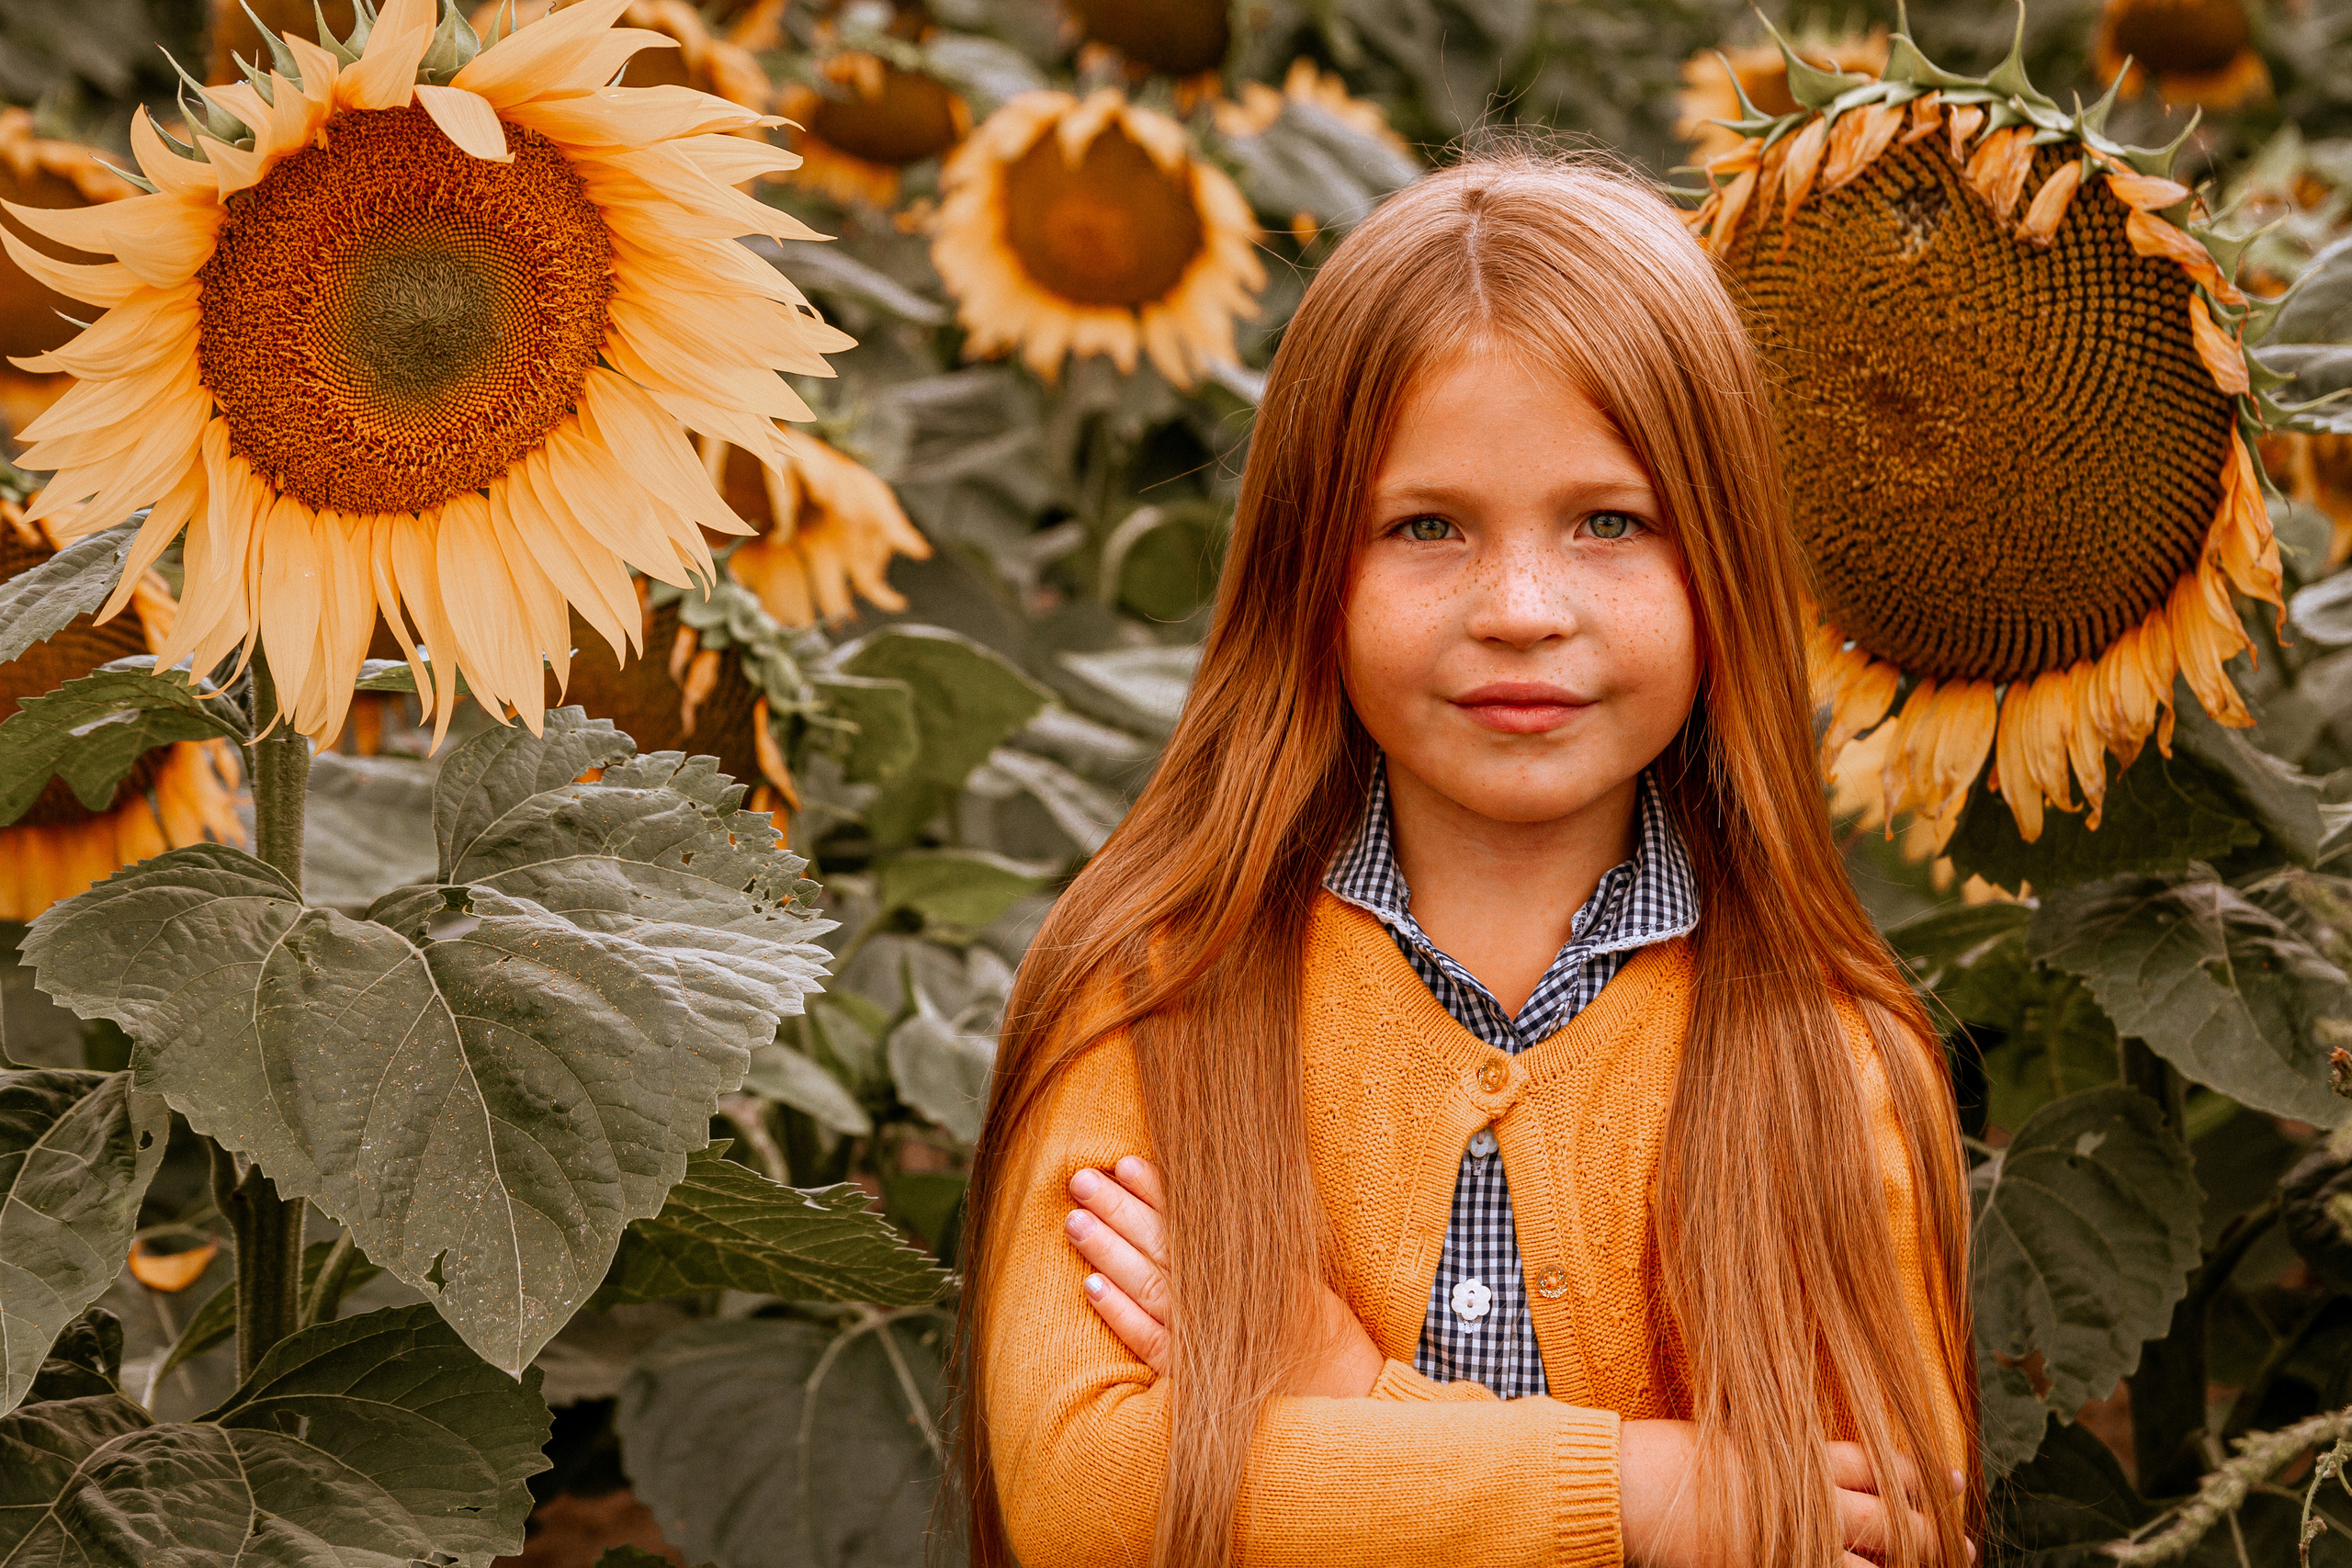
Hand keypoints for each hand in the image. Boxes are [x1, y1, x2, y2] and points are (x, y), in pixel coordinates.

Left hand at [1064, 1155, 1383, 1397]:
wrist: (1345, 1403)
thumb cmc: (1318, 1334)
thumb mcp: (1300, 1276)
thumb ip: (1259, 1243)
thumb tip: (1209, 1198)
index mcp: (1258, 1264)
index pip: (1195, 1219)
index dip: (1158, 1190)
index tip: (1125, 1163)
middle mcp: (1231, 1296)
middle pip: (1163, 1245)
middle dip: (1119, 1209)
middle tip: (1081, 1181)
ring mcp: (1211, 1337)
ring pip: (1149, 1286)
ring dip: (1109, 1251)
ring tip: (1074, 1220)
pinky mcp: (1197, 1378)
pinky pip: (1150, 1342)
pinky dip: (1120, 1314)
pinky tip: (1091, 1287)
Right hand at [1621, 1421, 1971, 1566]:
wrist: (1627, 1486)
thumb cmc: (1667, 1456)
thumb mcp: (1732, 1438)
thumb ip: (1781, 1457)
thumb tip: (1821, 1469)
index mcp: (1797, 1456)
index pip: (1878, 1465)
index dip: (1918, 1477)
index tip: (1953, 1482)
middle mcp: (1807, 1500)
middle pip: (1889, 1519)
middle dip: (1933, 1533)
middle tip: (1965, 1544)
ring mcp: (1794, 1543)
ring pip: (1875, 1565)